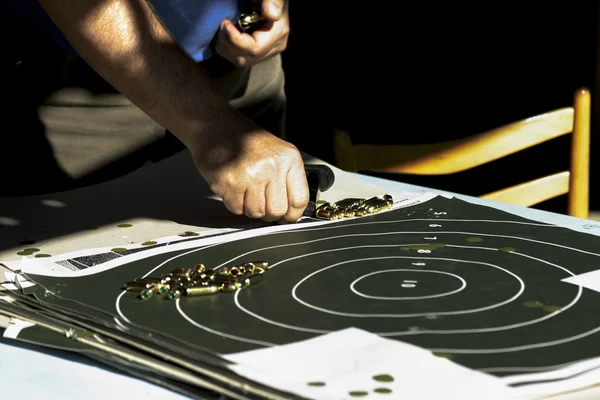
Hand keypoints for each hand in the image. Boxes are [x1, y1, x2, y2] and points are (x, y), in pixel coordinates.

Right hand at [189, 118, 308, 223]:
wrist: (214, 126)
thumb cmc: (244, 140)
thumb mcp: (277, 153)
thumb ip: (287, 179)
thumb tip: (291, 211)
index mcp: (288, 158)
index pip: (299, 199)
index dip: (293, 214)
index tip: (287, 217)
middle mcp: (271, 165)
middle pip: (277, 211)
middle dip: (269, 213)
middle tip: (261, 201)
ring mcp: (249, 174)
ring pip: (256, 212)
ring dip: (249, 207)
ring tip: (245, 188)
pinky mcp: (229, 181)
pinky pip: (236, 209)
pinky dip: (234, 202)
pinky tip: (233, 186)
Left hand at [215, 0, 288, 67]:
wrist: (268, 1)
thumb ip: (272, 0)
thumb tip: (271, 14)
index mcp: (278, 34)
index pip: (254, 49)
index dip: (235, 40)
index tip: (225, 23)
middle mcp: (274, 48)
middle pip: (244, 58)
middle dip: (227, 43)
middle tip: (223, 24)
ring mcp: (266, 53)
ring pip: (239, 61)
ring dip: (225, 46)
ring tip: (225, 28)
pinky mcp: (258, 54)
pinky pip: (239, 58)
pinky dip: (228, 47)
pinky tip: (229, 33)